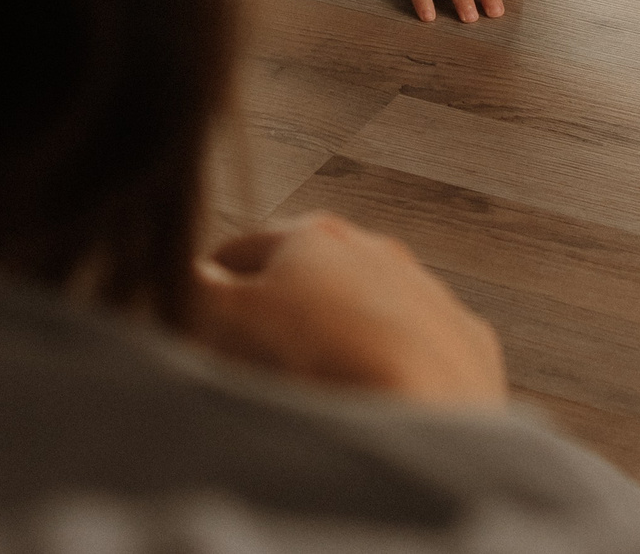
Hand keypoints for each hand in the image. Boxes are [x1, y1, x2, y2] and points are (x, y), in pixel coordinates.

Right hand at [191, 213, 506, 406]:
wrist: (425, 404)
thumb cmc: (319, 354)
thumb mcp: (226, 320)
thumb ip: (192, 292)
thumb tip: (173, 277)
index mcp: (311, 235)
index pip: (237, 253)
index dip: (207, 290)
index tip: (195, 322)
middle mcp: (376, 249)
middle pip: (307, 274)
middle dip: (278, 308)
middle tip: (253, 358)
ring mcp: (427, 292)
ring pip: (367, 307)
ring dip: (339, 335)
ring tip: (318, 386)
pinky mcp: (466, 341)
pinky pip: (420, 348)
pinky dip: (397, 367)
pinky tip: (380, 400)